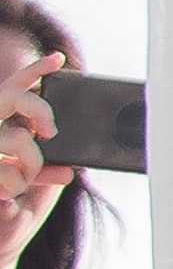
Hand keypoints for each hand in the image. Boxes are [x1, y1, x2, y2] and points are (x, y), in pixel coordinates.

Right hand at [0, 51, 52, 265]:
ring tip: (26, 178)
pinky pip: (5, 172)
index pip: (13, 90)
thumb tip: (71, 164)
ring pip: (15, 139)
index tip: (59, 59)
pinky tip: (9, 192)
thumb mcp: (33, 184)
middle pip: (12, 100)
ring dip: (32, 162)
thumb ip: (48, 167)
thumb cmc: (12, 209)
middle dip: (39, 109)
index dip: (35, 72)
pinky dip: (13, 183)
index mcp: (0, 130)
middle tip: (52, 130)